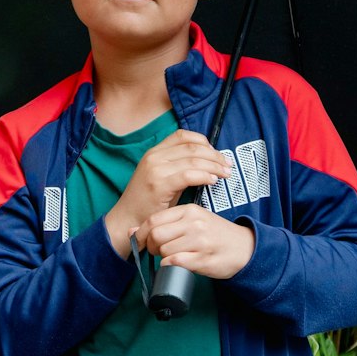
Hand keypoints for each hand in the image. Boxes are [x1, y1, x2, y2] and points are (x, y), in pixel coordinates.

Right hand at [104, 130, 234, 256]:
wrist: (127, 219)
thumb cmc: (148, 202)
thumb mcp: (161, 178)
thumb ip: (179, 166)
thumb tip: (205, 160)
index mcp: (154, 152)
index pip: (183, 136)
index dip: (203, 141)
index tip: (216, 153)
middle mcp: (154, 157)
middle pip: (192, 147)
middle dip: (215, 155)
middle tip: (228, 165)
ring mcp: (155, 169)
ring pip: (193, 160)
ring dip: (214, 166)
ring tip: (225, 174)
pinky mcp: (159, 184)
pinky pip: (188, 175)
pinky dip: (204, 175)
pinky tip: (212, 181)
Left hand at [136, 203, 255, 278]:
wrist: (246, 248)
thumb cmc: (215, 235)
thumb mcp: (194, 220)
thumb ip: (168, 222)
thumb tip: (133, 230)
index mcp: (190, 210)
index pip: (154, 219)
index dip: (142, 233)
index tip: (140, 241)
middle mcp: (194, 223)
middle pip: (156, 235)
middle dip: (151, 246)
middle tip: (157, 251)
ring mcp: (200, 241)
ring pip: (164, 250)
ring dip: (163, 257)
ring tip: (173, 257)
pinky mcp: (203, 259)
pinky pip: (175, 263)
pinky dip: (170, 266)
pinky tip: (177, 264)